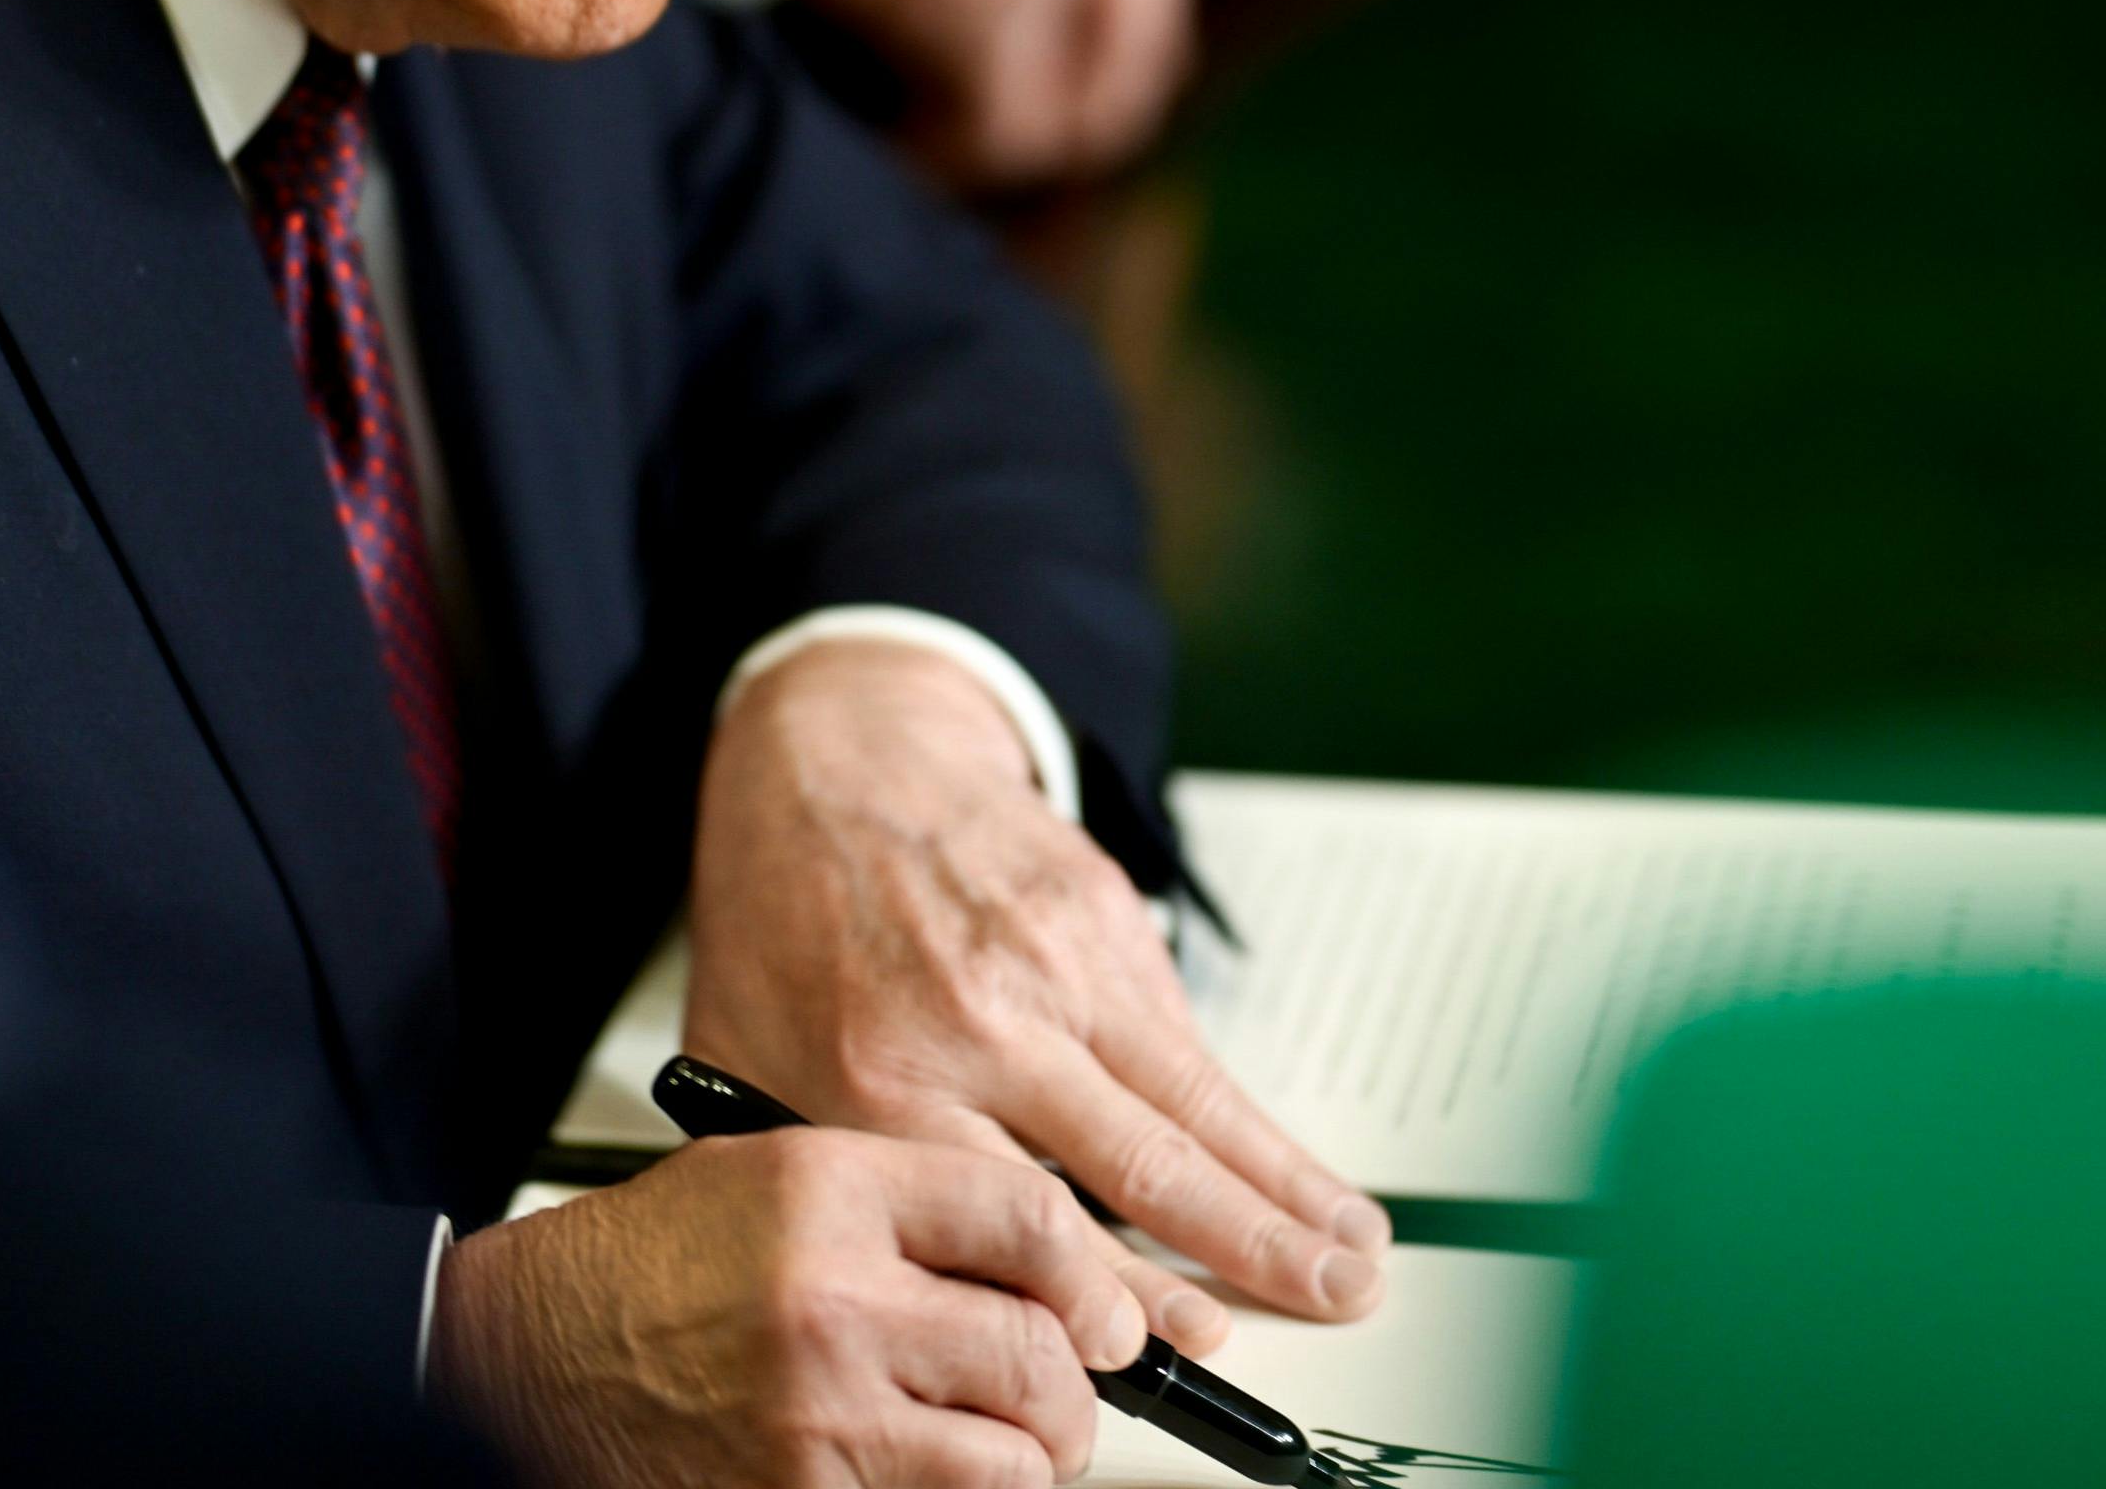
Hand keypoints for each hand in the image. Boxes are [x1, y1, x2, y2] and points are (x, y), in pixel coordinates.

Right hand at [433, 1127, 1148, 1488]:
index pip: (1028, 1221)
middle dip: (1071, 1387)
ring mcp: (818, 1419)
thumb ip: (907, 1202)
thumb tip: (1047, 1263)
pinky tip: (926, 1472)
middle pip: (1038, 1351)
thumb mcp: (771, 1173)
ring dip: (1026, 1461)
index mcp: (829, 1196)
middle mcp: (831, 1304)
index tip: (1103, 1311)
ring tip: (1004, 1445)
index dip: (1091, 1275)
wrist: (520, 1358)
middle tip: (1063, 1392)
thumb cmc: (638, 1268)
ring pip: (1013, 1461)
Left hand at [683, 640, 1388, 1337]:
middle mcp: (983, 1023)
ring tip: (1353, 1248)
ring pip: (1194, 1101)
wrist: (833, 755)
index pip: (1020, 1219)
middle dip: (1248, 1250)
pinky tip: (1291, 1166)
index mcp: (882, 1077)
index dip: (1112, 1298)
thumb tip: (923, 1285)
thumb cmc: (786, 916)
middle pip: (1141, 1165)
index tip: (1172, 1350)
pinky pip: (1185, 1038)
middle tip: (1324, 1299)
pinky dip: (1246, 1112)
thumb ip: (838, 1174)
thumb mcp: (753, 1062)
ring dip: (1286, 1185)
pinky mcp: (1103, 917)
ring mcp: (1056, 965)